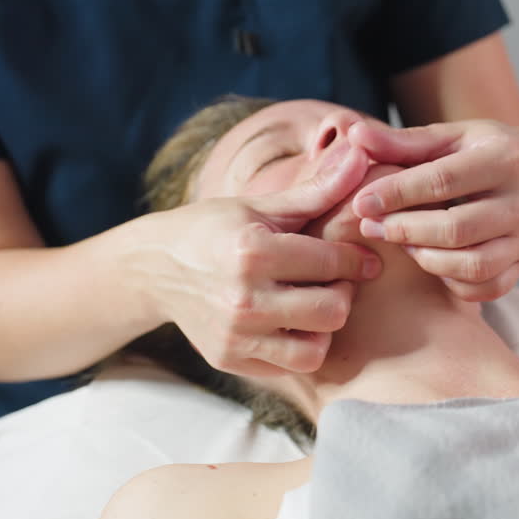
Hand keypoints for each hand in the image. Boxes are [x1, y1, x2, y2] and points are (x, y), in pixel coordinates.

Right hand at [123, 145, 380, 375]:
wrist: (153, 267)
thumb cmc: (214, 229)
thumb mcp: (261, 206)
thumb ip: (317, 188)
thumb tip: (360, 151)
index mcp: (253, 251)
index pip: (333, 262)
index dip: (358, 260)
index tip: (365, 259)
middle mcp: (243, 298)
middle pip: (333, 310)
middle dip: (342, 293)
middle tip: (332, 281)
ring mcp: (234, 335)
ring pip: (316, 348)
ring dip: (322, 327)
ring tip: (310, 304)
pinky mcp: (228, 359)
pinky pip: (289, 367)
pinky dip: (297, 346)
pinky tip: (287, 322)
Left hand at [348, 121, 518, 301]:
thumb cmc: (473, 154)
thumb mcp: (443, 139)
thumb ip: (399, 142)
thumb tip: (355, 136)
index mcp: (507, 158)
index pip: (443, 180)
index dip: (397, 194)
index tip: (361, 202)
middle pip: (456, 229)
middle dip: (405, 230)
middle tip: (370, 227)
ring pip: (473, 265)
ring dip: (426, 258)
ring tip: (400, 242)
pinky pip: (485, 288)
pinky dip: (452, 281)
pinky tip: (431, 261)